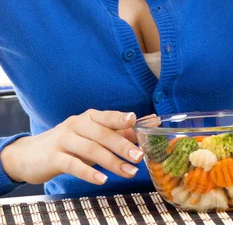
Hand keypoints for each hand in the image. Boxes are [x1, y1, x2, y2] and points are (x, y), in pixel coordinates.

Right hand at [1, 109, 147, 185]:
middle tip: (139, 156)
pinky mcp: (54, 157)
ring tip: (129, 173)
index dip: (120, 118)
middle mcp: (76, 124)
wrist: (30, 154)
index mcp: (88, 117)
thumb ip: (112, 134)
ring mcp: (64, 139)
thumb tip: (139, 132)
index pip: (107, 116)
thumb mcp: (89, 136)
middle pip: (102, 134)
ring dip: (112, 162)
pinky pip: (74, 164)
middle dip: (122, 145)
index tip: (135, 120)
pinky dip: (89, 172)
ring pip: (91, 150)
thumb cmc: (67, 144)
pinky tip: (102, 180)